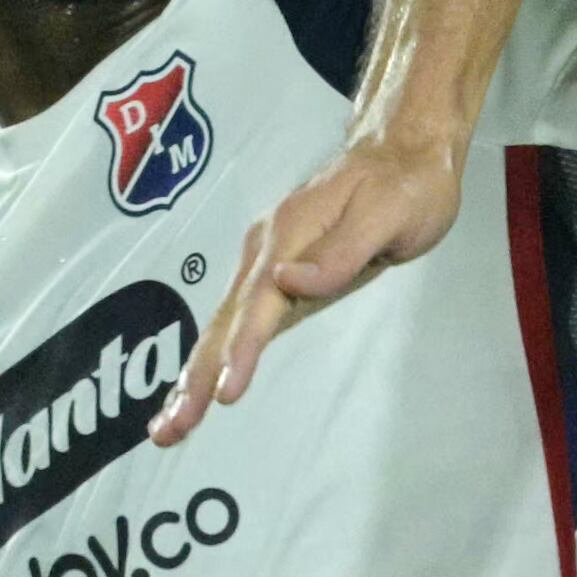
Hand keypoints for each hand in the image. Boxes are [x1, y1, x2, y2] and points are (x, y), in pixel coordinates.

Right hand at [153, 138, 463, 441]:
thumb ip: (340, 252)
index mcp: (290, 236)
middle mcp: (267, 248)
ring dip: (195, 374)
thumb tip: (287, 282)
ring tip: (169, 424)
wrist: (404, 146)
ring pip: (224, 323)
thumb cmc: (407, 183)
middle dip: (196, 378)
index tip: (224, 393)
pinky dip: (215, 354)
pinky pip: (238, 317)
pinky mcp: (275, 268)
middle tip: (169, 429)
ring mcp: (267, 258)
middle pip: (226, 321)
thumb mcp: (389, 213)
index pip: (259, 303)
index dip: (241, 350)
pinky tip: (197, 385)